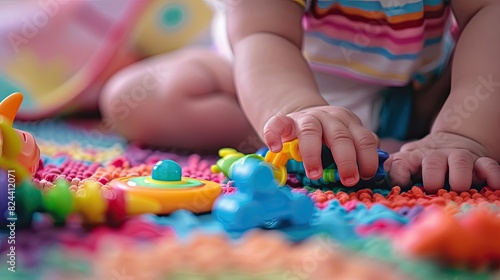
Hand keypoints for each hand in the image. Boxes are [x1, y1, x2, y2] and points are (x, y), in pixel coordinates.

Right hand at [263, 105, 379, 185]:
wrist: (301, 116)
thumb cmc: (326, 136)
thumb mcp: (346, 137)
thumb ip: (359, 149)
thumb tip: (376, 172)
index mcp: (348, 123)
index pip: (363, 138)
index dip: (367, 157)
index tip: (366, 176)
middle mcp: (329, 118)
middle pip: (340, 136)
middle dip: (346, 159)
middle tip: (349, 179)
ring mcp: (306, 118)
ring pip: (311, 131)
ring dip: (313, 154)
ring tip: (315, 174)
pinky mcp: (285, 121)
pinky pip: (277, 124)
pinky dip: (274, 134)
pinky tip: (275, 148)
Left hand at [385, 132, 499, 191]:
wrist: (452, 141)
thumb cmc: (423, 162)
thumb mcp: (406, 163)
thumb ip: (392, 170)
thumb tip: (375, 177)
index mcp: (414, 158)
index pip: (401, 163)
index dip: (399, 173)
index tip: (400, 183)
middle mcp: (436, 156)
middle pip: (433, 163)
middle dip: (432, 178)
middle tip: (432, 189)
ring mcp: (458, 157)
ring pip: (460, 162)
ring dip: (459, 178)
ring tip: (458, 188)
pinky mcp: (479, 161)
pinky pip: (488, 165)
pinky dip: (492, 175)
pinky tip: (494, 185)